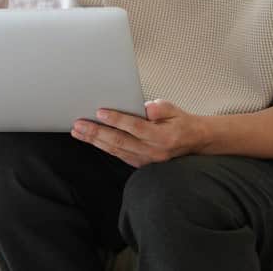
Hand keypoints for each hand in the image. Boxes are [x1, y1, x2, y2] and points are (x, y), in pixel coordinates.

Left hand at [70, 100, 208, 167]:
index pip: (135, 127)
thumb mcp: (174, 108)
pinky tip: (91, 140)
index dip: (117, 119)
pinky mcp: (141, 163)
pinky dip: (103, 147)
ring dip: (95, 141)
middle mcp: (153, 150)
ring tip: (78, 132)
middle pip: (120, 141)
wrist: (194, 142)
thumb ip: (160, 108)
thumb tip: (145, 108)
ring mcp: (146, 159)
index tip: (100, 112)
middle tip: (79, 124)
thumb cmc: (180, 121)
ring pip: (116, 150)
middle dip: (96, 132)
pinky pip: (119, 155)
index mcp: (162, 136)